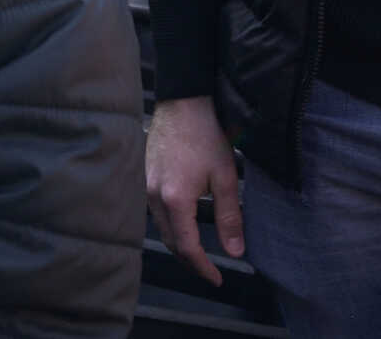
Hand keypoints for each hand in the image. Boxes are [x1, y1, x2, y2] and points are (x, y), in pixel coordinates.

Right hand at [146, 97, 243, 285]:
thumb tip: (236, 252)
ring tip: (198, 250)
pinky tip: (183, 222)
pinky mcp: (144, 176)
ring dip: (178, 243)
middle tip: (209, 269)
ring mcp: (145, 186)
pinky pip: (155, 212)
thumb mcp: (225, 178)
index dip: (202, 267)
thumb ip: (229, 217)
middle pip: (169, 241)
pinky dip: (170, 225)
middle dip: (189, 260)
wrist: (182, 102)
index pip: (187, 247)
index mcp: (175, 200)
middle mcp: (154, 197)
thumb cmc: (206, 136)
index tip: (218, 279)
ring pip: (160, 227)